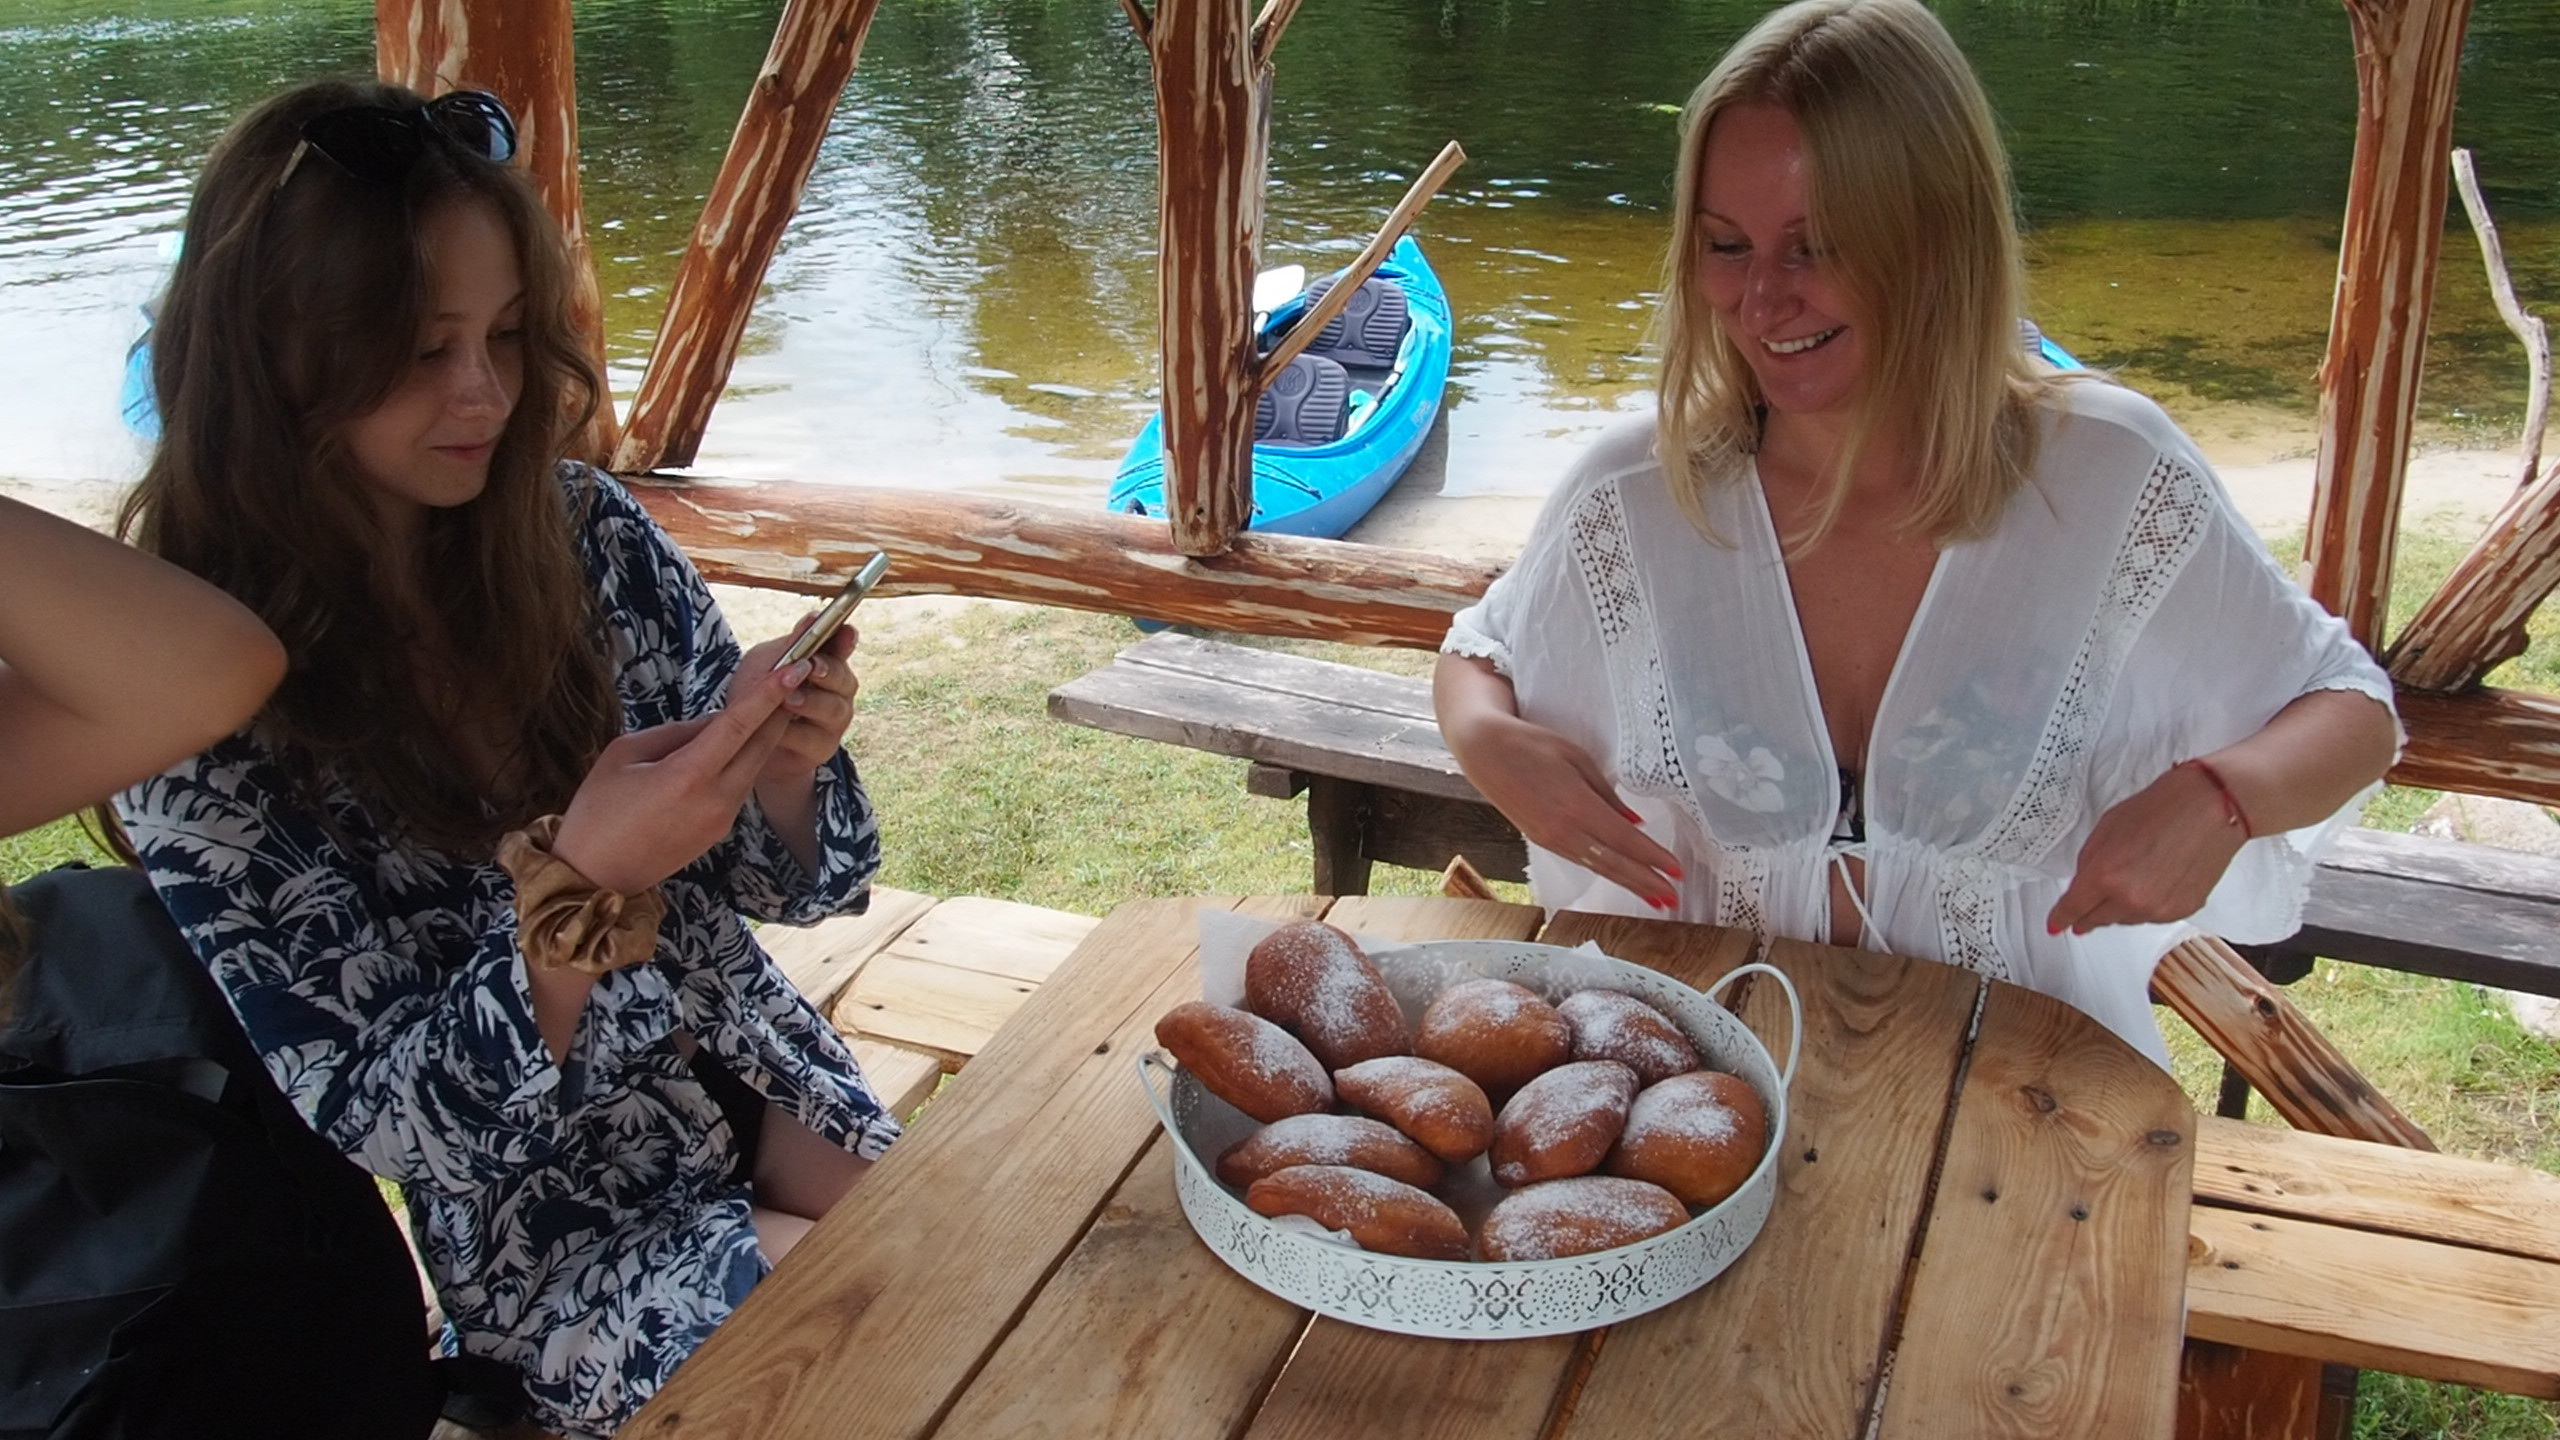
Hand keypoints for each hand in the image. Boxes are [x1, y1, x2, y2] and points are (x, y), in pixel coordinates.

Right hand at [549, 658, 804, 894]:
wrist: (595, 877)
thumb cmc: (597, 810)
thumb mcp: (625, 754)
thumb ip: (676, 732)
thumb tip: (715, 720)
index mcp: (688, 776)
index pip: (738, 725)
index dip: (768, 693)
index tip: (796, 668)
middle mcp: (716, 799)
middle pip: (761, 745)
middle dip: (780, 708)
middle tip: (796, 673)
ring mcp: (722, 819)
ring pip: (753, 765)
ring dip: (764, 734)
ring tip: (769, 700)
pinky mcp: (720, 831)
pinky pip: (739, 785)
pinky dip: (744, 759)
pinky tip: (736, 742)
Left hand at [737, 616, 861, 791]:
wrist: (743, 743)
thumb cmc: (756, 696)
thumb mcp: (765, 664)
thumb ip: (789, 645)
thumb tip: (812, 618)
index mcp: (825, 663)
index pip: (842, 647)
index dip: (846, 640)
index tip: (845, 631)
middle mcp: (837, 691)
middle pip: (844, 678)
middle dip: (828, 671)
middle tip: (811, 667)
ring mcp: (833, 721)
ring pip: (833, 709)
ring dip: (811, 702)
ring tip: (789, 700)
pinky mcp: (821, 749)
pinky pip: (812, 738)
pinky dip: (792, 732)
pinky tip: (776, 728)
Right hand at [1454, 711, 1682, 908]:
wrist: (1484, 751)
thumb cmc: (1531, 745)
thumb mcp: (1578, 758)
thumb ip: (1607, 793)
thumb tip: (1634, 822)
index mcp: (1576, 805)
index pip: (1624, 839)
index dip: (1652, 857)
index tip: (1676, 870)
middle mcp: (1563, 829)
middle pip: (1613, 863)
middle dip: (1645, 882)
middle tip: (1672, 899)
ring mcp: (1550, 838)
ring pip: (1597, 867)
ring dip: (1628, 883)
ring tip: (1653, 896)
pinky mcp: (1541, 840)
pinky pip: (1580, 860)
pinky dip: (1604, 871)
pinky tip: (1620, 874)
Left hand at [2045, 762, 2248, 935]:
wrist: (2211, 808)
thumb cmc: (2158, 809)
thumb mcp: (2106, 829)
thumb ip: (2089, 863)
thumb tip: (2081, 889)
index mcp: (2104, 877)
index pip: (2073, 908)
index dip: (2061, 918)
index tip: (2055, 926)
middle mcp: (2130, 900)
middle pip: (2098, 919)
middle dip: (2088, 915)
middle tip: (2083, 913)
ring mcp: (2158, 909)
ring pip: (2125, 919)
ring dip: (2118, 909)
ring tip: (2127, 885)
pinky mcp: (2182, 910)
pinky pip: (2152, 916)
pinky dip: (2145, 906)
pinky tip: (2152, 885)